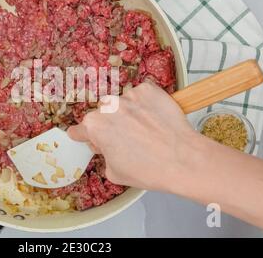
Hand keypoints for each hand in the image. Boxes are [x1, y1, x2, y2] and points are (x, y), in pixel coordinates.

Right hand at [67, 82, 199, 191]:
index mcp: (94, 126)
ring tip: (144, 130)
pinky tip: (153, 120)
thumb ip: (104, 155)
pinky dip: (145, 105)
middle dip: (110, 125)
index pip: (79, 130)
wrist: (183, 159)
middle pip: (102, 115)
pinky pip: (140, 96)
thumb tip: (108, 148)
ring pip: (121, 104)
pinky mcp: (147, 89)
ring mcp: (128, 95)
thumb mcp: (114, 173)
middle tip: (126, 140)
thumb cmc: (149, 169)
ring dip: (128, 113)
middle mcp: (108, 106)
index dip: (85, 137)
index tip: (87, 137)